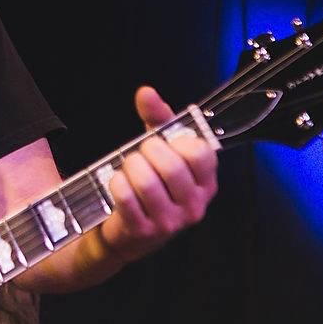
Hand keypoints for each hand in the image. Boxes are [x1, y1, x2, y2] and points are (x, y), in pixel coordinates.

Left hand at [99, 85, 218, 260]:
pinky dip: (116, 183)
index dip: (176, 141)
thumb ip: (157, 118)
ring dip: (130, 167)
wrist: (125, 231)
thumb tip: (146, 92)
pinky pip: (125, 196)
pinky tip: (117, 184)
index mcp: (206, 183)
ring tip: (128, 168)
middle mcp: (194, 206)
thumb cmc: (150, 184)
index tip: (164, 143)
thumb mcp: (160, 149)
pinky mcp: (144, 232)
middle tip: (139, 153)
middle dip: (148, 151)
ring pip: (147, 181)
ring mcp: (170, 222)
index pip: (200, 152)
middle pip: (172, 166)